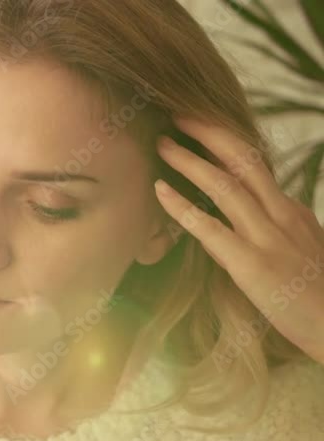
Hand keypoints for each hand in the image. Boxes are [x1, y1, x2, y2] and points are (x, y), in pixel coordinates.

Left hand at [154, 115, 323, 363]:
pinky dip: (183, 206)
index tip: (199, 124)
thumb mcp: (300, 255)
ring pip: (226, 186)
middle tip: (176, 113)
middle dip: (209, 132)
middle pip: (244, 160)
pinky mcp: (253, 265)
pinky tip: (160, 190)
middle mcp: (282, 216)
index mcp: (292, 213)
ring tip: (161, 144)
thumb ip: (270, 235)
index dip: (225, 141)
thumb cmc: (318, 300)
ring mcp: (268, 239)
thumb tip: (237, 226)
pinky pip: (211, 229)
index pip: (257, 165)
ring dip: (189, 160)